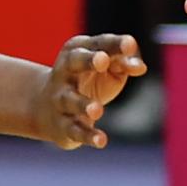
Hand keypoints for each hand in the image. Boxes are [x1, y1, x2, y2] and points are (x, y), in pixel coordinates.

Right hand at [33, 34, 146, 149]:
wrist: (46, 108)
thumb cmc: (88, 80)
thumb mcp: (107, 68)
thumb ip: (124, 62)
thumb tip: (140, 67)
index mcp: (78, 50)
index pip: (99, 44)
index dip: (114, 44)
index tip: (130, 45)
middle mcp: (65, 71)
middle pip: (75, 61)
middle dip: (88, 60)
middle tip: (103, 60)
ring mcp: (60, 98)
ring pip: (70, 100)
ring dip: (83, 105)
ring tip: (97, 110)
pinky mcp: (62, 125)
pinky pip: (74, 130)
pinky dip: (87, 136)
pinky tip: (101, 141)